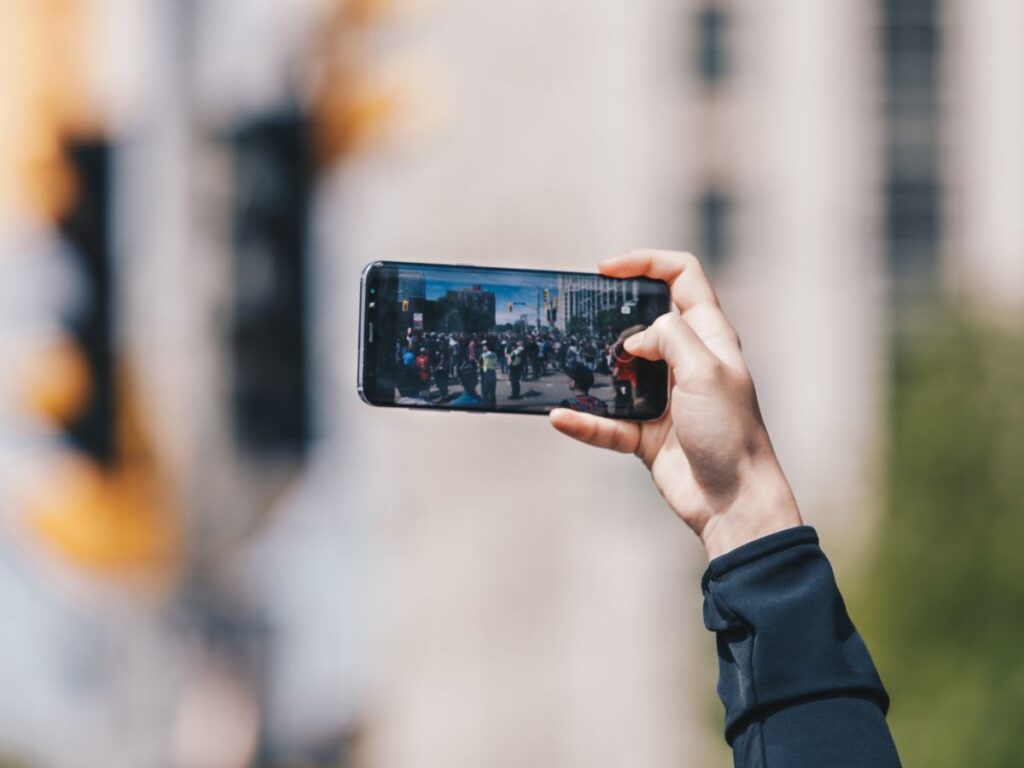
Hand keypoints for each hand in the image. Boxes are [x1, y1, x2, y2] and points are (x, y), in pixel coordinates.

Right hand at [550, 250, 801, 559]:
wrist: (735, 501)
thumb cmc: (731, 432)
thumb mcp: (705, 370)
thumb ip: (670, 338)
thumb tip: (636, 339)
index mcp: (708, 337)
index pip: (681, 278)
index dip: (645, 263)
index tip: (605, 269)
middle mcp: (685, 362)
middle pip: (643, 321)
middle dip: (609, 316)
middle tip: (577, 317)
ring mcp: (663, 398)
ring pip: (619, 372)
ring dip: (592, 370)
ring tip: (565, 364)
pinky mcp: (646, 434)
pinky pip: (606, 422)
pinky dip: (583, 421)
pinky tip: (560, 417)